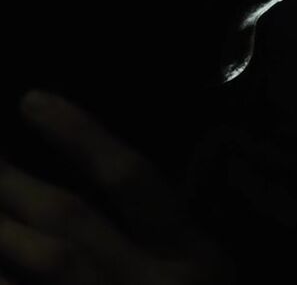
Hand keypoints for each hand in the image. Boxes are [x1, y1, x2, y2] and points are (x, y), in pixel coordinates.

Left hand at [0, 90, 231, 283]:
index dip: (81, 135)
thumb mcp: (206, 266)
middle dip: (11, 183)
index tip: (32, 101)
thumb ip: (162, 227)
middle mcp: (150, 283)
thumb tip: (101, 176)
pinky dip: (8, 281)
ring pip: (42, 266)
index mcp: (190, 253)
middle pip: (67, 220)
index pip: (130, 179)